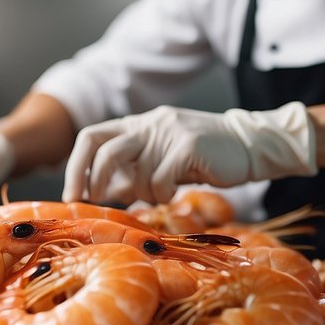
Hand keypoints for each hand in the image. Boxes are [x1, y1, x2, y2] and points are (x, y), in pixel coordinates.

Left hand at [62, 102, 316, 204]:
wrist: (250, 145)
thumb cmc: (204, 158)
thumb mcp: (162, 160)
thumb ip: (133, 172)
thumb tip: (103, 192)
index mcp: (139, 124)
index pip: (92, 136)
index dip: (76, 165)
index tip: (74, 194)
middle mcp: (150, 123)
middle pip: (105, 150)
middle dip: (94, 180)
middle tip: (94, 201)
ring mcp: (169, 132)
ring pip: (136, 173)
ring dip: (143, 193)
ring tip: (160, 194)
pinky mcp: (188, 146)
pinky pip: (160, 181)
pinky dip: (163, 195)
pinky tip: (176, 193)